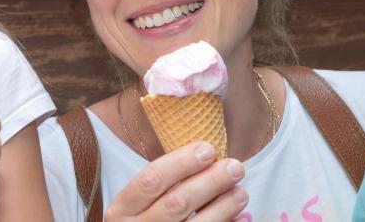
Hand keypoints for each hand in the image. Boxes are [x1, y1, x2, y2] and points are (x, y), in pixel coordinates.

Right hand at [105, 142, 248, 220]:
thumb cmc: (143, 221)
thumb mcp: (139, 204)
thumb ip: (165, 184)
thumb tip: (207, 159)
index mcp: (123, 208)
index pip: (152, 179)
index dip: (181, 163)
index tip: (208, 149)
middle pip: (176, 203)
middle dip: (209, 182)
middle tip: (234, 167)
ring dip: (222, 208)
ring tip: (241, 192)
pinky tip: (241, 218)